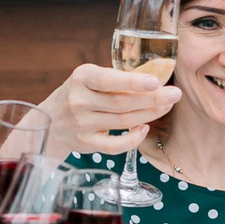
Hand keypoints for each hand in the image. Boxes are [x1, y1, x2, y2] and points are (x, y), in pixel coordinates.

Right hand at [38, 61, 179, 157]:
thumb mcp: (88, 79)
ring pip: (122, 121)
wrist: (50, 121)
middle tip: (175, 94)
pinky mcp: (86, 143)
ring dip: (149, 114)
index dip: (134, 82)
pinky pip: (115, 146)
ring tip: (166, 106)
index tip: (156, 81)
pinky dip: (133, 139)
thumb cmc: (79, 94)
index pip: (109, 80)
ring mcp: (81, 124)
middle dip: (153, 99)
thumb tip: (154, 80)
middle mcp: (79, 100)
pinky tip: (144, 128)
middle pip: (121, 102)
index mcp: (81, 78)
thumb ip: (114, 79)